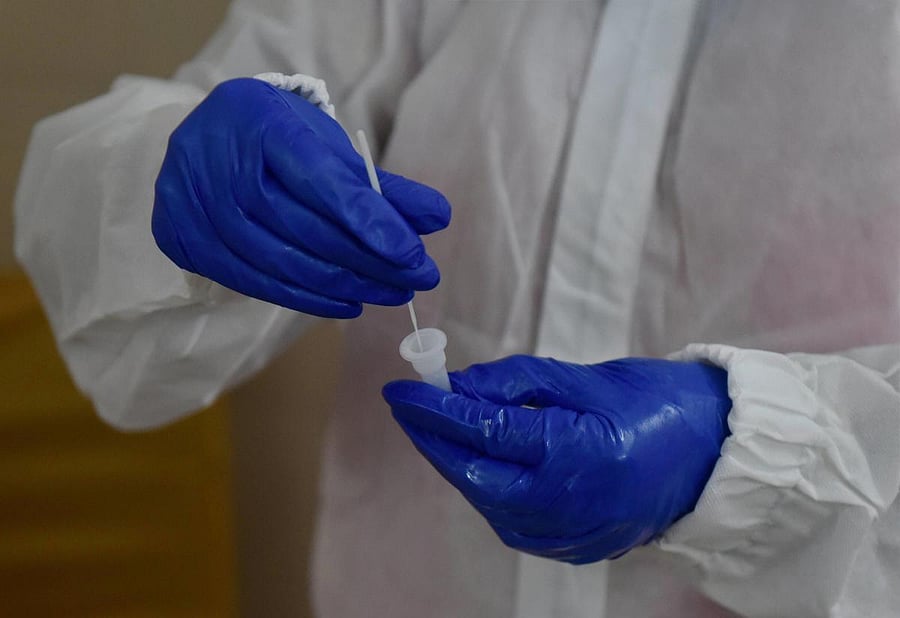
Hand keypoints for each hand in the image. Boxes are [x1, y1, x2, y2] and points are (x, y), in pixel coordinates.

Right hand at [152, 77, 449, 317]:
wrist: (204, 136)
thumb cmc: (278, 138)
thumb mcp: (327, 147)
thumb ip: (379, 186)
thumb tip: (438, 219)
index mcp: (262, 123)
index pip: (322, 182)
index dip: (370, 222)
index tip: (414, 255)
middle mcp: (219, 162)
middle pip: (306, 228)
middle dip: (370, 261)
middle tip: (418, 279)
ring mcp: (194, 204)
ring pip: (281, 262)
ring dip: (345, 286)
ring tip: (391, 293)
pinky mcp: (183, 239)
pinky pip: (254, 282)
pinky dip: (306, 298)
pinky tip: (347, 302)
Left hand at [383, 355, 730, 563]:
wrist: (713, 456)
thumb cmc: (655, 405)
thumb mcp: (584, 378)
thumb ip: (515, 383)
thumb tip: (458, 386)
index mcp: (575, 456)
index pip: (483, 431)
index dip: (434, 409)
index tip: (400, 389)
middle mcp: (566, 506)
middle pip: (472, 474)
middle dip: (433, 439)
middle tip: (409, 405)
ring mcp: (567, 535)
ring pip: (485, 500)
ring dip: (455, 462)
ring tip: (438, 425)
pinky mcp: (568, 547)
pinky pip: (507, 517)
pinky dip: (484, 485)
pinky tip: (477, 458)